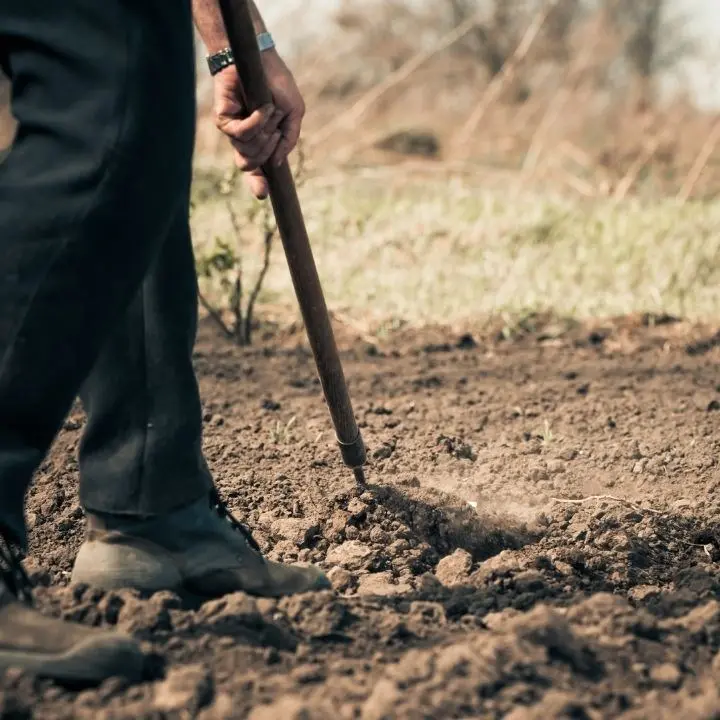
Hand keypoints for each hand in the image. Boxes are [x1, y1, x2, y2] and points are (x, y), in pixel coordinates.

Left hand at [213, 51, 304, 199]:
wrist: (260, 58)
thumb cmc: (277, 84)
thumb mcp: (294, 113)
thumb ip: (289, 140)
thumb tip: (278, 163)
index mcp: (260, 141)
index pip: (256, 170)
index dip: (258, 184)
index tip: (264, 195)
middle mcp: (244, 138)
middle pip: (251, 164)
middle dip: (268, 150)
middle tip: (274, 131)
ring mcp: (232, 129)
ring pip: (246, 151)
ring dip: (264, 134)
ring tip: (268, 111)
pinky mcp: (223, 118)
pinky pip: (239, 134)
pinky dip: (255, 123)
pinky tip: (262, 109)